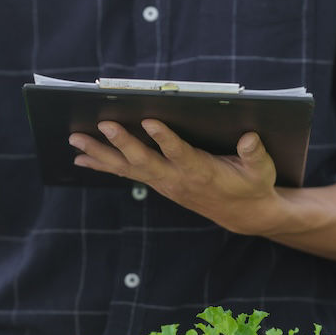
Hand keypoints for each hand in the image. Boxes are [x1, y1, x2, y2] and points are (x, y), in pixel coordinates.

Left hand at [68, 120, 282, 235]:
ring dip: (100, 154)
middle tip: (102, 125)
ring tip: (75, 140)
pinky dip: (102, 165)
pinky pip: (124, 173)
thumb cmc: (252, 184)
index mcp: (201, 171)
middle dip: (122, 143)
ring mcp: (163, 182)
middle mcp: (176, 178)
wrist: (242, 214)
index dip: (165, 138)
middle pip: (143, 161)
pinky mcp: (156, 182)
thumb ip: (254, 154)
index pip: (180, 153)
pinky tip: (81, 159)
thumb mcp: (261, 169)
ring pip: (126, 167)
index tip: (149, 120)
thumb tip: (249, 137)